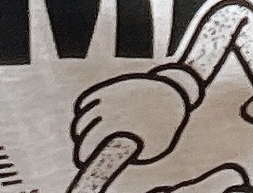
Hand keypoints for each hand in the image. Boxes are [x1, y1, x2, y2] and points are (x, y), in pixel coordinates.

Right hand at [70, 67, 192, 166]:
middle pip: (82, 129)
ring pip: (82, 114)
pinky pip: (88, 99)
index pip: (90, 143)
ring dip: (79, 128)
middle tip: (83, 155)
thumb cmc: (164, 126)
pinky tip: (84, 119)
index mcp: (117, 124)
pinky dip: (82, 110)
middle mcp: (109, 108)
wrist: (173, 93)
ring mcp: (108, 96)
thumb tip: (114, 165)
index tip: (83, 163)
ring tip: (82, 139)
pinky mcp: (110, 87)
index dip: (83, 155)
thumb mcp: (150, 148)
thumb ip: (129, 155)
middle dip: (81, 145)